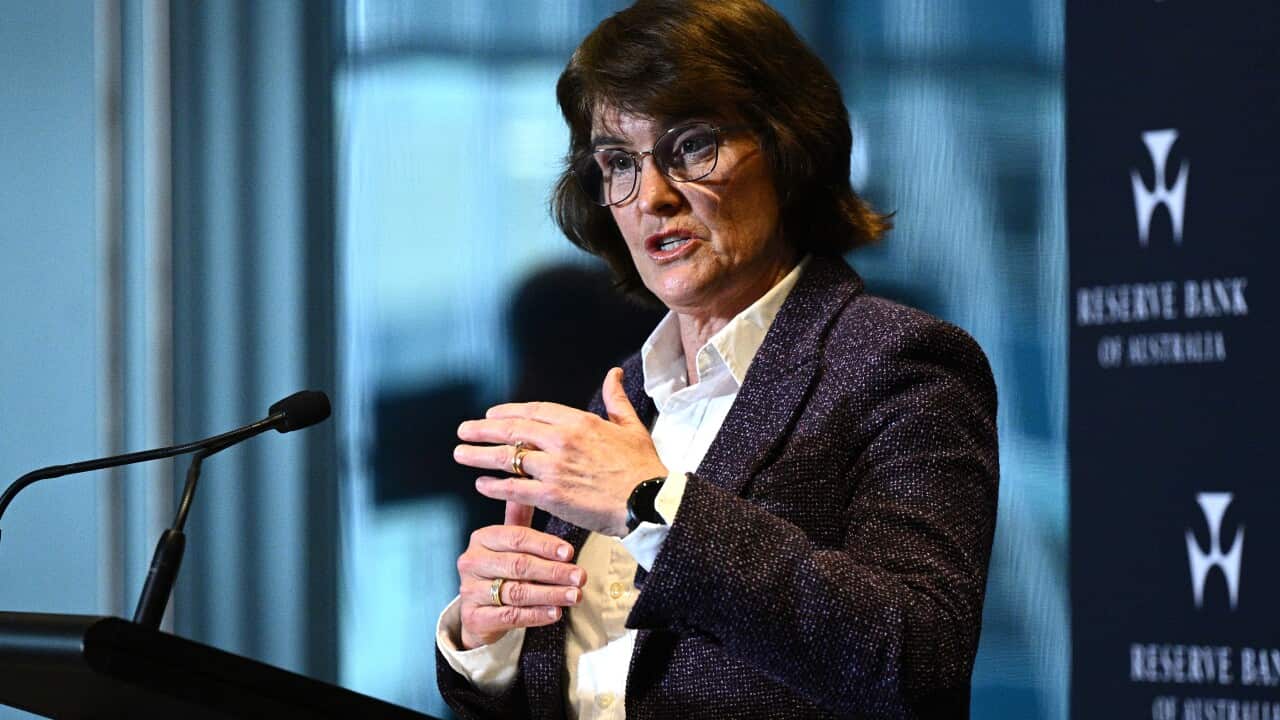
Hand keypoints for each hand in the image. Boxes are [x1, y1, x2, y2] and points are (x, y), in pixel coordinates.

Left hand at [453, 367, 667, 536]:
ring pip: (506, 458)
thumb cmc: (642, 467)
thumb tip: (613, 374)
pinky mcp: (550, 495)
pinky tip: (481, 484)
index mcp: (578, 422)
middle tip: (464, 430)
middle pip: (512, 430)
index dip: (509, 412)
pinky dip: (494, 486)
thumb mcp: (630, 426)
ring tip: (461, 454)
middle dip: (483, 429)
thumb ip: (615, 399)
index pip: (533, 411)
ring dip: (479, 455)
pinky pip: (513, 488)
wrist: (649, 502)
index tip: (492, 414)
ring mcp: (553, 468)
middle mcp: (561, 441)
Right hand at [455, 501, 584, 649]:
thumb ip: (519, 517)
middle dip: (553, 571)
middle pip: (519, 564)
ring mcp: (470, 590)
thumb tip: (529, 477)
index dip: (545, 545)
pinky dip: (535, 615)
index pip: (517, 538)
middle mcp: (471, 562)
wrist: (479, 612)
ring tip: (575, 595)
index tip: (570, 552)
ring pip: (517, 591)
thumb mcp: (509, 543)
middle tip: (580, 576)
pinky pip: (509, 616)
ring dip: (550, 594)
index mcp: (482, 538)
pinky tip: (555, 613)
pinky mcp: (474, 617)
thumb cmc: (500, 571)